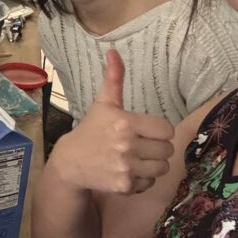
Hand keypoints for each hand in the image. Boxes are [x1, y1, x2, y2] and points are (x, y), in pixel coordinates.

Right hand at [54, 50, 174, 194]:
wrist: (70, 162)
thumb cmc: (91, 130)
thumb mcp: (103, 104)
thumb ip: (113, 79)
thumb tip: (113, 51)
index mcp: (125, 122)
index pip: (166, 130)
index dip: (158, 131)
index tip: (145, 131)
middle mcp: (127, 145)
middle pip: (167, 150)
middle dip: (157, 148)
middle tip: (141, 146)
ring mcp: (126, 167)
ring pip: (161, 168)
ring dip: (152, 165)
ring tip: (136, 159)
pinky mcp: (125, 186)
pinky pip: (149, 184)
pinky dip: (142, 181)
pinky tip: (128, 172)